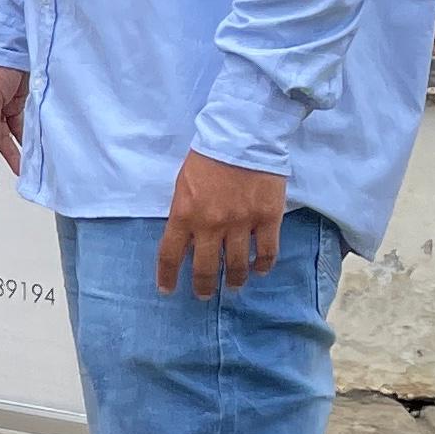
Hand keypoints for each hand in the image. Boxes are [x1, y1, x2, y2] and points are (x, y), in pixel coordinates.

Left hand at [157, 152, 287, 297]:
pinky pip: (267, 251)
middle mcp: (211, 225)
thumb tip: (186, 239)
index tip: (167, 290)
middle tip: (204, 295)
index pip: (171, 254)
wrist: (242, 138)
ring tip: (234, 286)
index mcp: (184, 215)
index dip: (168, 276)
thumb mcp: (182, 185)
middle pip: (206, 267)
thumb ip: (183, 213)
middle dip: (204, 286)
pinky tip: (259, 270)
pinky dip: (263, 265)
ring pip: (238, 264)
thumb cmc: (206, 158)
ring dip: (234, 279)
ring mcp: (241, 223)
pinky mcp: (267, 218)